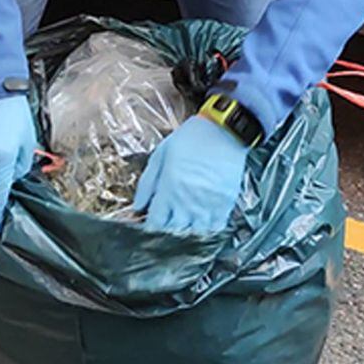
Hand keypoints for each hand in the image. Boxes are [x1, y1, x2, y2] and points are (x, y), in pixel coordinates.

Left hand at [133, 115, 248, 233]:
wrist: (224, 131)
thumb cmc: (190, 139)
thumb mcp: (159, 156)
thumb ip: (147, 184)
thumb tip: (137, 206)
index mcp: (169, 189)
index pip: (155, 222)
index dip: (150, 225)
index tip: (150, 223)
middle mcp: (188, 201)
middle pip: (174, 230)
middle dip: (166, 228)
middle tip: (166, 220)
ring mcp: (208, 204)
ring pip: (194, 232)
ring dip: (187, 229)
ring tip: (183, 220)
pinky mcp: (226, 203)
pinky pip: (215, 227)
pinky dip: (207, 228)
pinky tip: (202, 220)